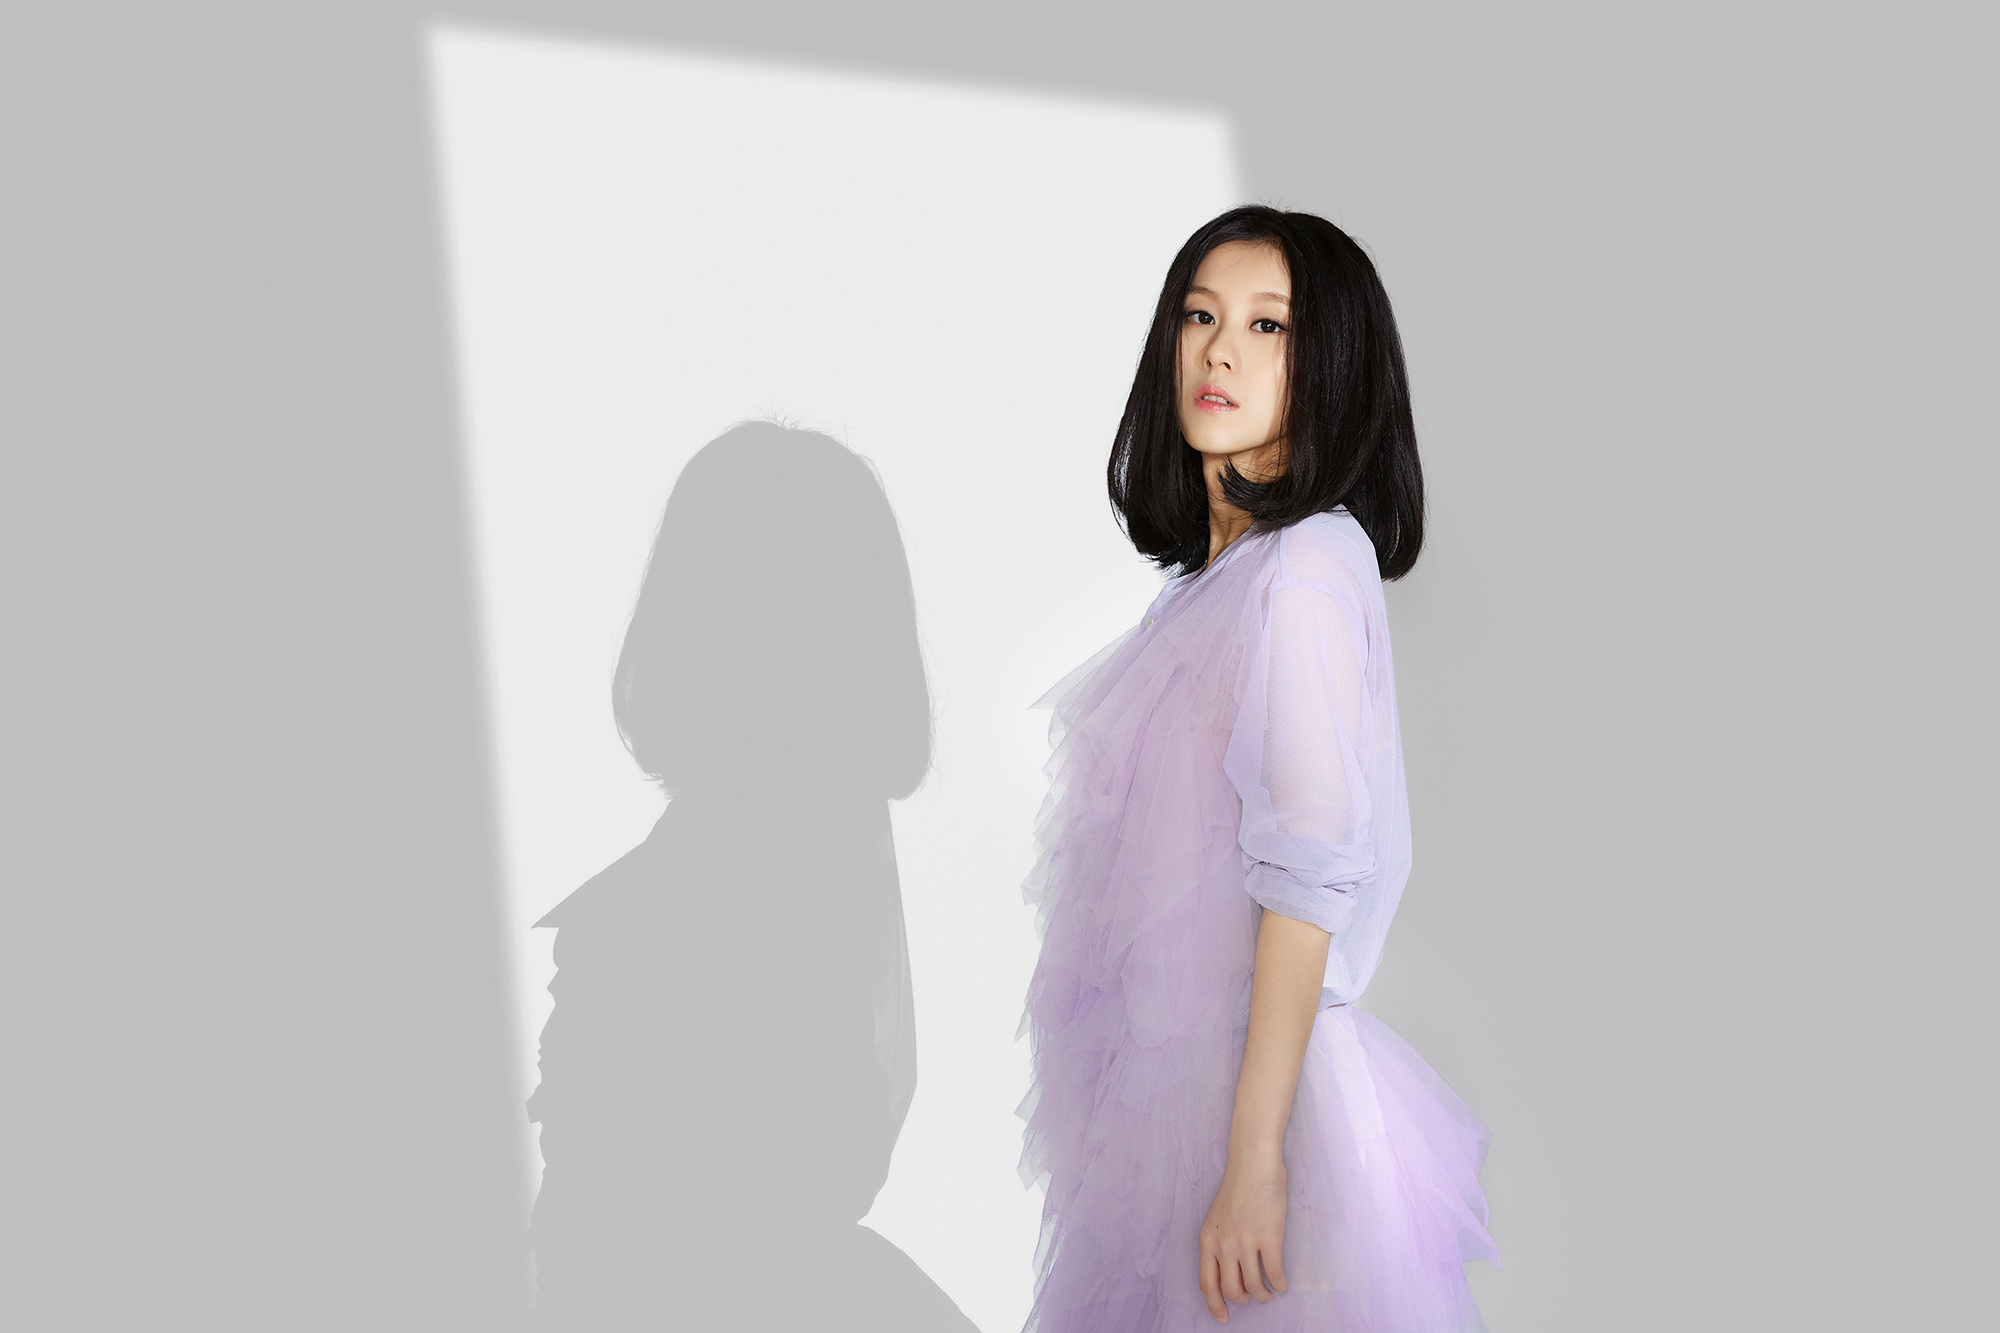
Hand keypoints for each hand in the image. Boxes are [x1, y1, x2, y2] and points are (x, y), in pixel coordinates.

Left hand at [1196, 1151, 1288, 1322]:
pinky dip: (1280, 1285)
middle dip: (1244, 1300)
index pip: (1207, 1284)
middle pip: (1232, 1290)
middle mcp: (1224, 1245)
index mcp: (1207, 1240)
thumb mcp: (1216, 1219)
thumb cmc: (1238, 1189)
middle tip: (1253, 1296)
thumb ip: (1218, 1245)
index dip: (1215, 1305)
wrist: (1253, 1165)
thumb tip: (1229, 1273)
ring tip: (1269, 1292)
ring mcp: (1246, 1242)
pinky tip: (1282, 1284)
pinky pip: (1275, 1274)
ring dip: (1264, 1295)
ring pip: (1254, 1287)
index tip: (1223, 1318)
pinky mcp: (1269, 1238)